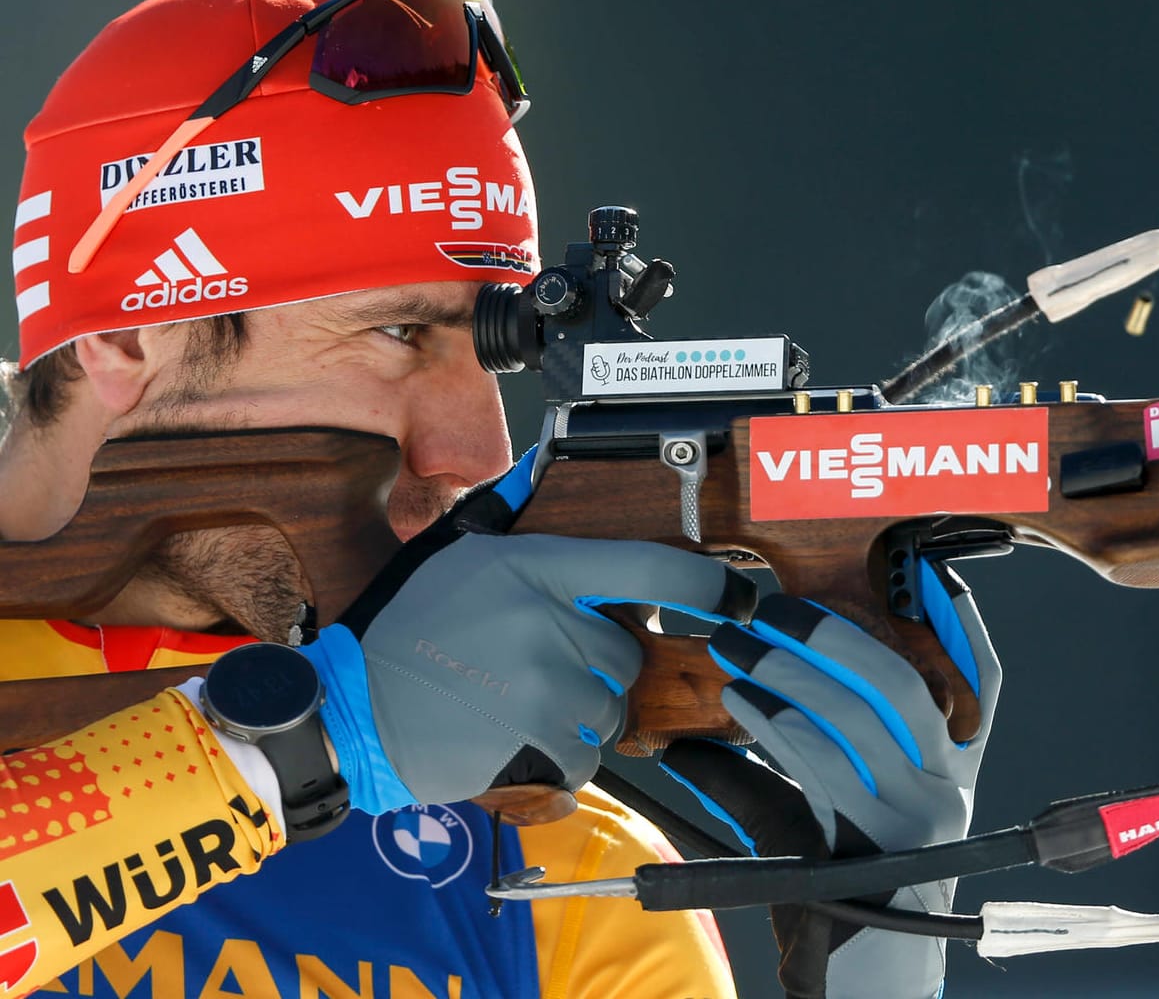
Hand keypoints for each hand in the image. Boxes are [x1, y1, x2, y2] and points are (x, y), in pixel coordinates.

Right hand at [300, 447, 753, 811]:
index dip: (708, 587)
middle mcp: (550, 622)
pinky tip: (515, 738)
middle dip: (600, 667)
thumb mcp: (455, 553)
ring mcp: (544, 685)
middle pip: (628, 654)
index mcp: (539, 568)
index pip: (649, 568)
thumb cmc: (407, 628)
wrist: (354, 709)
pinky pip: (584, 756)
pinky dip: (561, 757)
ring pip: (609, 711)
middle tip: (542, 666)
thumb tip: (541, 464)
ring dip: (580, 716)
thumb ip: (506, 512)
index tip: (742, 600)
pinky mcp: (533, 739)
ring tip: (521, 704)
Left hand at [661, 562, 1000, 998]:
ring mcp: (923, 816)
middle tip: (770, 608)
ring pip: (867, 714)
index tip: (925, 568)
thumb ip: (773, 774)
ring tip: (738, 650)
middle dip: (833, 634)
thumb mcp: (816, 827)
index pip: (979, 681)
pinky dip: (785, 727)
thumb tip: (697, 731)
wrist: (862, 988)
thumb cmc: (841, 905)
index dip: (959, 620)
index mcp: (948, 773)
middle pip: (903, 681)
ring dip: (793, 671)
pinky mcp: (887, 844)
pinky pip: (834, 767)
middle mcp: (947, 788)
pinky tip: (744, 706)